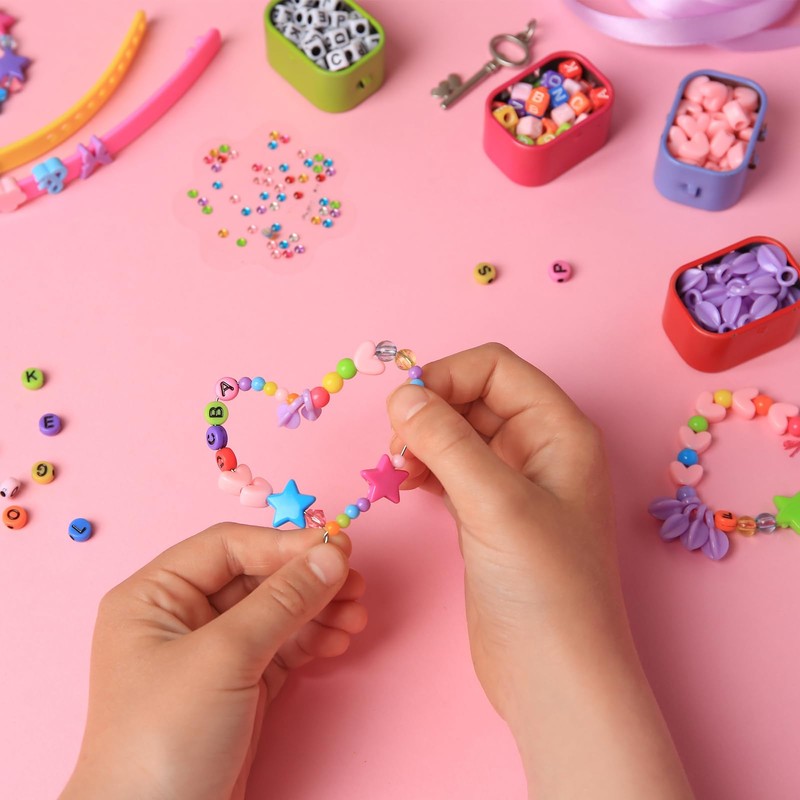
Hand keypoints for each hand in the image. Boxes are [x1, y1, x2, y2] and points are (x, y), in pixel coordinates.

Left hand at [60, 524, 366, 799]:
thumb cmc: (164, 740)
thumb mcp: (224, 658)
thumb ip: (283, 601)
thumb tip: (332, 555)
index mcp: (154, 596)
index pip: (227, 548)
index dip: (283, 544)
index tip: (335, 547)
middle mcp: (181, 617)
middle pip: (257, 578)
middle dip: (308, 581)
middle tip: (354, 583)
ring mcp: (211, 652)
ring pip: (275, 612)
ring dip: (319, 610)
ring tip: (357, 616)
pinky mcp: (238, 684)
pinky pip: (282, 646)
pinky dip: (313, 640)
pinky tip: (339, 639)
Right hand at [387, 343, 692, 798]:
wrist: (555, 677)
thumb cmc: (546, 589)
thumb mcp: (497, 505)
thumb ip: (447, 442)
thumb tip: (402, 396)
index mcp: (559, 430)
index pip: (495, 367)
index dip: (446, 376)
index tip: (406, 410)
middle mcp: (539, 449)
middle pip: (472, 395)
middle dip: (430, 410)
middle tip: (397, 448)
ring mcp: (512, 484)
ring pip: (457, 433)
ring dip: (422, 439)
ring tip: (400, 470)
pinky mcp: (488, 515)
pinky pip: (450, 469)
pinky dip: (424, 467)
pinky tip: (409, 484)